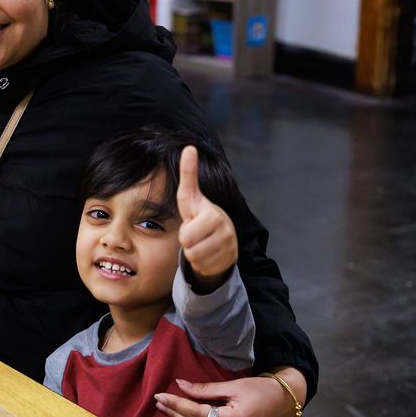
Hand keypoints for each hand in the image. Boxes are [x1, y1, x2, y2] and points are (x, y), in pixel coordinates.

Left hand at [177, 146, 236, 280]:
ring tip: (201, 243)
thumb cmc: (200, 215)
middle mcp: (225, 231)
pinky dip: (201, 264)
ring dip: (194, 253)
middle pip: (189, 247)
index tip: (196, 223)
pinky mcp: (228, 262)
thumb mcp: (191, 197)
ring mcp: (228, 248)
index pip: (187, 234)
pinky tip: (207, 254)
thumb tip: (189, 148)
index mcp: (213, 215)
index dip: (187, 230)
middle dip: (187, 242)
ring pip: (195, 258)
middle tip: (195, 234)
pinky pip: (203, 268)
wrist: (221, 238)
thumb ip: (189, 174)